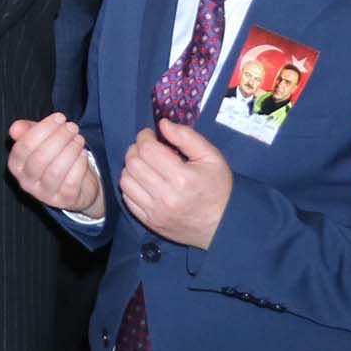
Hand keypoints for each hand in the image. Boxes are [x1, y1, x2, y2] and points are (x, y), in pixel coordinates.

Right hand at [6, 113, 103, 218]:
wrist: (76, 186)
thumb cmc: (54, 158)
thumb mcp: (40, 142)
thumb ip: (27, 131)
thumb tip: (15, 129)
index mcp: (16, 165)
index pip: (24, 145)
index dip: (43, 129)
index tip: (59, 118)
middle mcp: (26, 182)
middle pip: (40, 158)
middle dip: (59, 138)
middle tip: (72, 127)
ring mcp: (45, 194)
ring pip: (56, 170)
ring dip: (70, 150)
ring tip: (79, 139)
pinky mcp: (64, 201)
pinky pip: (71, 182)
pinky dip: (78, 165)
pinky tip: (83, 154)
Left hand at [118, 119, 232, 249]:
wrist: (224, 226)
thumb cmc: (219, 189)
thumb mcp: (212, 157)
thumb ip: (187, 137)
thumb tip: (162, 124)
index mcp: (183, 179)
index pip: (147, 150)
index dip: (144, 137)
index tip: (150, 135)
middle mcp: (166, 197)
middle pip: (133, 163)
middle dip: (136, 149)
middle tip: (147, 148)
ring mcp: (156, 212)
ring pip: (125, 180)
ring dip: (131, 168)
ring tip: (145, 165)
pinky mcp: (150, 222)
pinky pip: (127, 198)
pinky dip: (131, 186)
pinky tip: (144, 182)